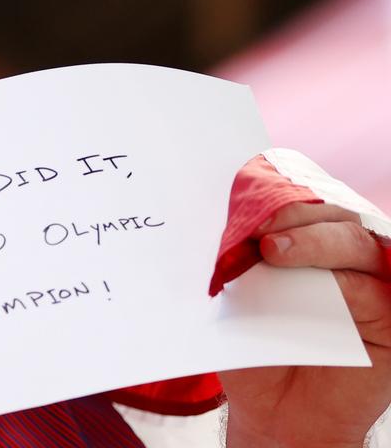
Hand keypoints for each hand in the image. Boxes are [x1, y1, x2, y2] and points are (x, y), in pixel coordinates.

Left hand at [220, 201, 390, 447]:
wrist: (275, 411)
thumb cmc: (253, 343)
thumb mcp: (240, 291)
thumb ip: (240, 253)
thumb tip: (222, 216)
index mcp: (310, 232)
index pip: (300, 192)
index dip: (275, 186)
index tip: (241, 190)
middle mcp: (347, 249)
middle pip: (331, 210)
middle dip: (292, 212)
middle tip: (256, 226)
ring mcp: (376, 281)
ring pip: (356, 242)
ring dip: (317, 241)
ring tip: (274, 249)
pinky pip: (378, 292)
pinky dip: (352, 284)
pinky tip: (329, 284)